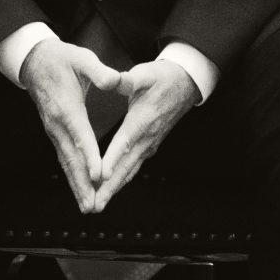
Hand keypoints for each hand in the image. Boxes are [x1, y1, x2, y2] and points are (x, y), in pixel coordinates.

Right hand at [18, 38, 121, 213]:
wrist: (34, 61)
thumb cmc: (60, 59)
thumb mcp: (81, 58)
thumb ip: (99, 71)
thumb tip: (115, 81)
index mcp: (67, 107)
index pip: (81, 135)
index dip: (90, 156)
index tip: (99, 175)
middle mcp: (57, 124)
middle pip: (71, 158)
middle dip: (82, 183)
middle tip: (92, 205)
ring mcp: (54, 130)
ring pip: (66, 162)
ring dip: (76, 185)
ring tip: (87, 206)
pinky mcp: (54, 132)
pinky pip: (63, 158)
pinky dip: (71, 176)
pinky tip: (79, 188)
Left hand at [91, 60, 199, 211]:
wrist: (185, 83)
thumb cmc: (162, 78)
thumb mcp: (144, 74)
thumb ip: (128, 80)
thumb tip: (115, 80)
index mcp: (142, 120)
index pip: (124, 143)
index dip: (111, 160)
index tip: (99, 176)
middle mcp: (146, 138)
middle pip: (125, 167)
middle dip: (108, 187)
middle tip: (93, 205)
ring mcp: (149, 144)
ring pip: (129, 171)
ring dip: (113, 188)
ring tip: (97, 205)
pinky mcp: (148, 146)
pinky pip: (132, 167)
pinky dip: (120, 180)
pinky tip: (109, 190)